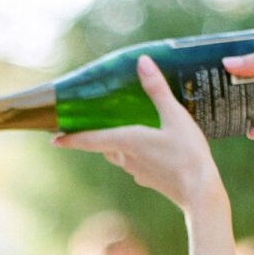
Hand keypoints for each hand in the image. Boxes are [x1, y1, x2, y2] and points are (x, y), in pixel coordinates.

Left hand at [53, 55, 226, 212]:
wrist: (200, 192)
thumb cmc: (187, 154)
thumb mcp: (175, 116)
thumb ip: (157, 90)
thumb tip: (142, 61)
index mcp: (127, 142)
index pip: (91, 140)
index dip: (71, 139)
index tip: (53, 140)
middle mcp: (126, 158)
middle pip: (102, 147)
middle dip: (92, 138)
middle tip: (83, 127)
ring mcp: (137, 172)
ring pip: (117, 156)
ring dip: (112, 145)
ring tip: (116, 131)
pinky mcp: (149, 179)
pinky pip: (133, 163)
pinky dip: (132, 153)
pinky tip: (146, 146)